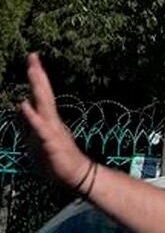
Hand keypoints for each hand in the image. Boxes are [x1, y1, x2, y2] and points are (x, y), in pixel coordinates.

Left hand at [16, 54, 90, 188]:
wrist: (75, 175)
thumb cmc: (56, 159)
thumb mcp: (37, 138)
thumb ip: (28, 122)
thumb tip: (21, 104)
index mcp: (48, 119)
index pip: (40, 94)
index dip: (36, 77)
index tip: (32, 59)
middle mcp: (51, 119)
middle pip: (43, 93)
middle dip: (37, 75)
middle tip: (33, 57)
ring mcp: (51, 129)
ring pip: (43, 104)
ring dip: (37, 88)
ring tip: (32, 70)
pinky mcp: (50, 141)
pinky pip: (39, 126)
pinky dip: (31, 115)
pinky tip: (24, 104)